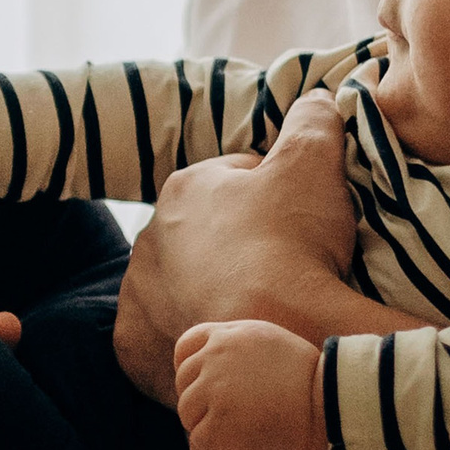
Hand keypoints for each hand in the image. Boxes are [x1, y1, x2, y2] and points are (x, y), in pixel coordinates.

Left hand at [117, 89, 355, 402]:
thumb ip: (312, 121)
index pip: (237, 183)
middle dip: (241, 248)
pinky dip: (193, 340)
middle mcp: (148, 237)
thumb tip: (313, 100)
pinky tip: (228, 344)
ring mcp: (137, 296)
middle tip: (289, 272)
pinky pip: (166, 340)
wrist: (275, 339)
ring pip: (184, 288)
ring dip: (215, 295)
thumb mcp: (313, 163)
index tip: (306, 227)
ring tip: (261, 314)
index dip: (279, 201)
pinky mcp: (135, 349)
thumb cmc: (292, 244)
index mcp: (184, 187)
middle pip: (208, 238)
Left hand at [174, 319, 322, 449]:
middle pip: (183, 382)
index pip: (186, 346)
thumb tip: (215, 358)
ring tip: (223, 435)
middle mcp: (216, 358)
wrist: (328, 403)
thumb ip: (238, 344)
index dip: (186, 368)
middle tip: (216, 417)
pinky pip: (198, 443)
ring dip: (201, 426)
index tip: (195, 384)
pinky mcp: (220, 424)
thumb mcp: (270, 339)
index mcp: (228, 335)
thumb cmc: (308, 377)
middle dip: (196, 401)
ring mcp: (216, 391)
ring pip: (187, 413)